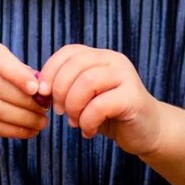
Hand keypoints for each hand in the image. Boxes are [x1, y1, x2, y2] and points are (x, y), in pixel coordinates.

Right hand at [0, 40, 48, 139]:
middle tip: (45, 109)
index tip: (37, 89)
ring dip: (23, 118)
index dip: (18, 74)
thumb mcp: (4, 65)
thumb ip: (22, 72)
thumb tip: (43, 89)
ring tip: (41, 122)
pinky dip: (14, 131)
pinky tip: (29, 131)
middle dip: (25, 100)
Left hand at [37, 44, 161, 156]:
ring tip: (74, 122)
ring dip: (73, 106)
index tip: (42, 92)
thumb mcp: (85, 96)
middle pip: (75, 66)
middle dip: (59, 91)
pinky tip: (88, 131)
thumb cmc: (110, 114)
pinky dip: (87, 121)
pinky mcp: (133, 97)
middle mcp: (114, 60)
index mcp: (100, 56)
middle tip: (58, 111)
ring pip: (87, 82)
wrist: (146, 131)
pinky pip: (100, 105)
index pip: (68, 52)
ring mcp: (126, 77)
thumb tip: (39, 87)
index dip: (50, 71)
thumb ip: (67, 86)